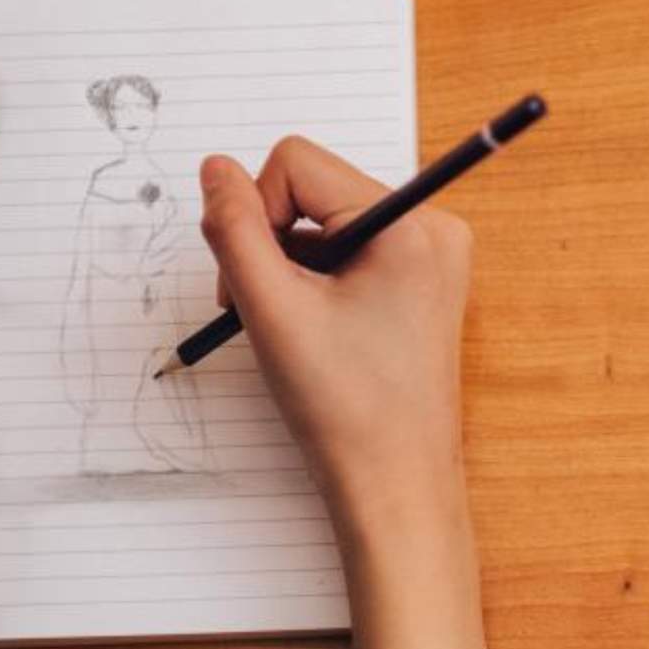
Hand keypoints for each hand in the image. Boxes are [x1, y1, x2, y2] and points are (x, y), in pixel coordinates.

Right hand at [197, 137, 472, 536]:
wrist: (395, 484)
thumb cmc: (345, 409)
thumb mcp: (271, 309)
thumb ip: (233, 228)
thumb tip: (215, 169)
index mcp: (409, 225)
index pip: (297, 163)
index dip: (256, 214)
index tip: (254, 281)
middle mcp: (433, 228)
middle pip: (314, 190)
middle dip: (273, 243)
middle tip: (262, 310)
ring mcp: (432, 256)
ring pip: (326, 222)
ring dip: (291, 267)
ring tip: (292, 329)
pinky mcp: (422, 281)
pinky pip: (350, 250)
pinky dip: (317, 282)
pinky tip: (317, 332)